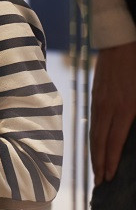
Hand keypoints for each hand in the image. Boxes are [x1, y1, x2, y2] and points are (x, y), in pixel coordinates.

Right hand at [90, 41, 135, 183]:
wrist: (119, 41)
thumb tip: (133, 132)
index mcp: (124, 108)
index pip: (113, 141)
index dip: (109, 161)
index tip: (108, 177)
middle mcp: (108, 107)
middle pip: (100, 141)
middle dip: (99, 163)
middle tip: (99, 182)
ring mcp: (99, 100)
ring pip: (93, 132)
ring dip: (94, 153)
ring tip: (95, 169)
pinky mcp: (95, 94)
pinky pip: (92, 121)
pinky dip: (92, 137)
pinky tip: (94, 144)